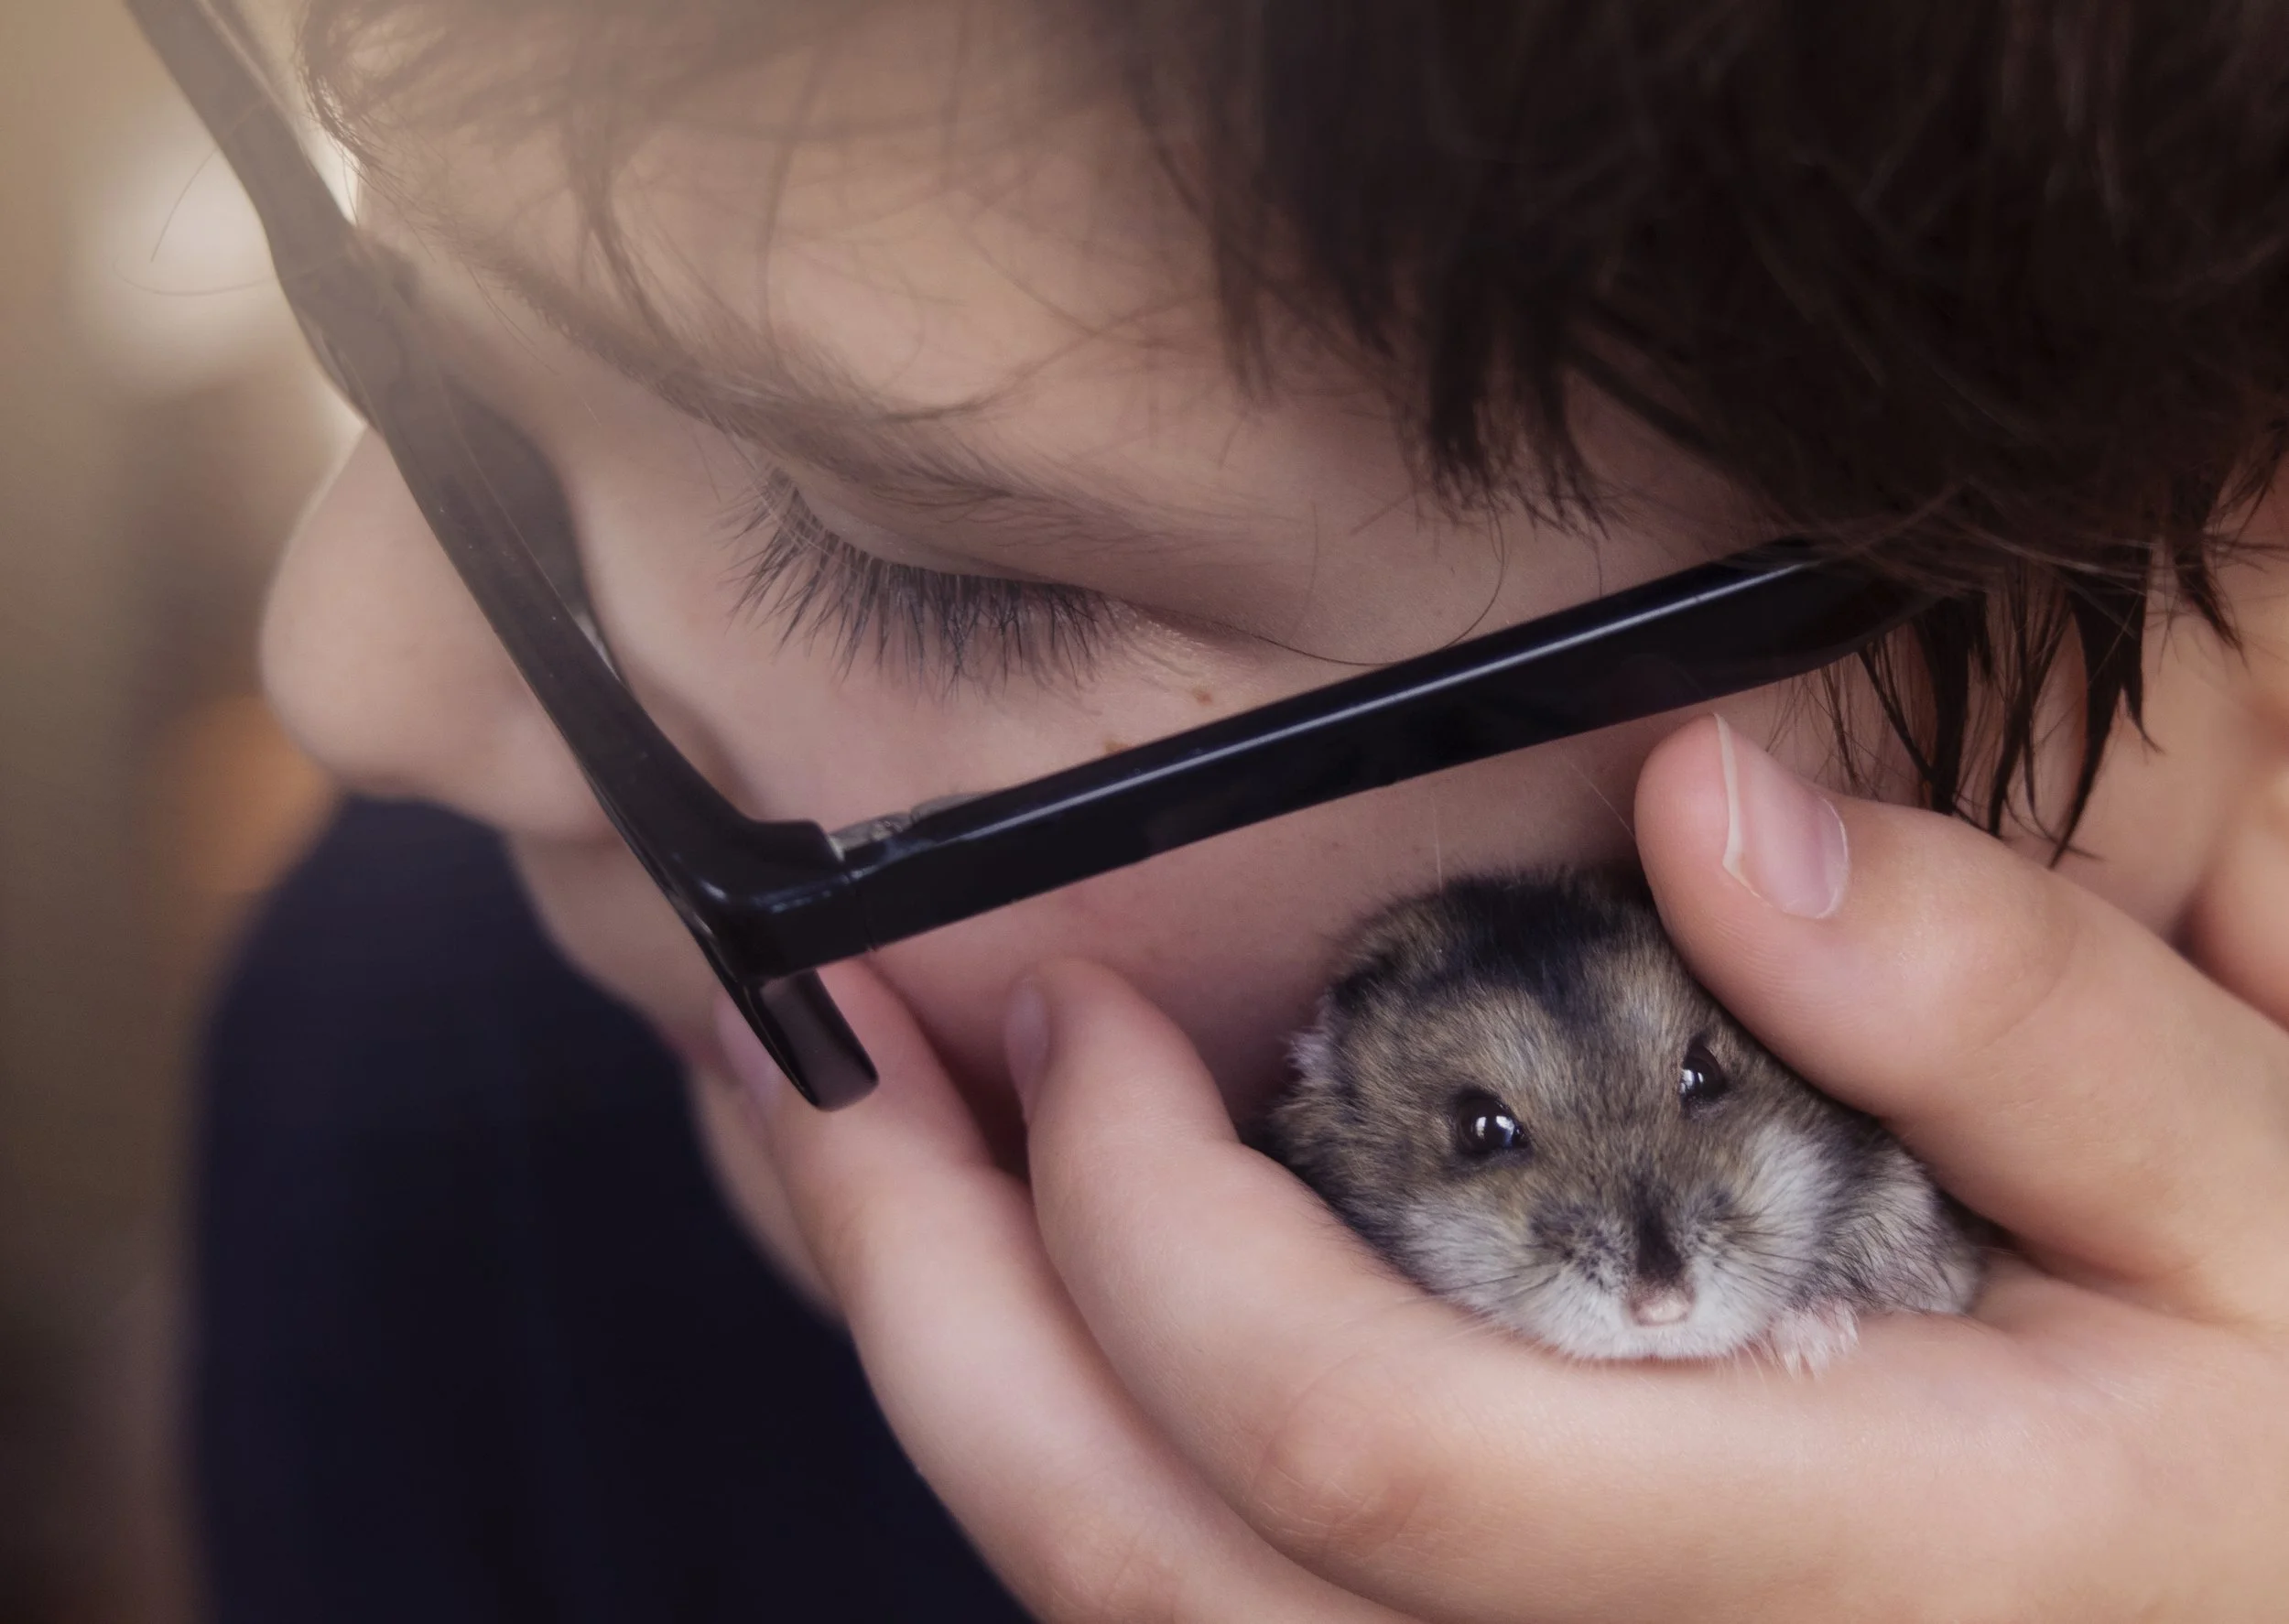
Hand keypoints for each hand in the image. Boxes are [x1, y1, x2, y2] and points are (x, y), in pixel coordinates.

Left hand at [720, 715, 2288, 1621]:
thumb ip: (2021, 1022)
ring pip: (1123, 1617)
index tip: (1076, 1013)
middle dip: (928, 1312)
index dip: (1151, 1228)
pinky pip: (1187, 1607)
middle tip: (810, 1072)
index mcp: (1817, 1572)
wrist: (2238, 1592)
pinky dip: (1034, 1436)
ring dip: (933, 1371)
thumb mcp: (2269, 1205)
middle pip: (1144, 1576)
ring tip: (824, 1152)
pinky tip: (981, 1281)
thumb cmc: (2276, 1442)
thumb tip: (1719, 811)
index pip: (1361, 1450)